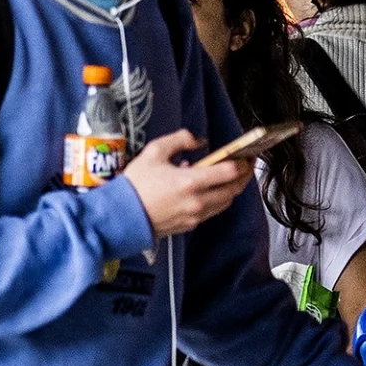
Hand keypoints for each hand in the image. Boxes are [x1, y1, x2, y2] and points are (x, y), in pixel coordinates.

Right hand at [119, 131, 246, 237]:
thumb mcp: (153, 152)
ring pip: (226, 202)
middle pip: (234, 189)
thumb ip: (179, 139)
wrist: (119, 215)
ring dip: (231, 190)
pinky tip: (206, 191)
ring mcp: (195, 216)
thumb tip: (198, 140)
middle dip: (244, 176)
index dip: (243, 162)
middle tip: (246, 166)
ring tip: (227, 179)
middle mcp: (197, 201)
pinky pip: (211, 212)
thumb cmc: (134, 185)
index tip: (246, 156)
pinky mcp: (189, 225)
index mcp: (190, 181)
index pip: (230, 172)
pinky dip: (215, 200)